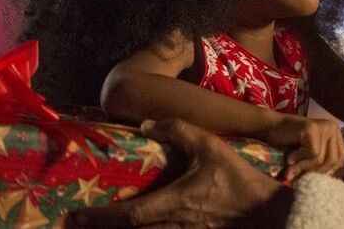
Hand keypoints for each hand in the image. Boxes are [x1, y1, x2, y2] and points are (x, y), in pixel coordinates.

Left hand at [68, 119, 282, 227]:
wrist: (267, 211)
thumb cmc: (239, 179)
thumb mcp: (212, 147)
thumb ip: (180, 131)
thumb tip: (148, 124)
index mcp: (173, 203)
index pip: (127, 215)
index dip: (99, 217)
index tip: (75, 215)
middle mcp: (173, 224)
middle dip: (102, 228)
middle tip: (79, 222)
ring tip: (104, 223)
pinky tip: (144, 224)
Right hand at [264, 115, 343, 181]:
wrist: (270, 128)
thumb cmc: (289, 144)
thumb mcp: (309, 156)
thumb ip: (320, 165)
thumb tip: (328, 187)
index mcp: (335, 133)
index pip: (341, 159)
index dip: (327, 170)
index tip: (311, 175)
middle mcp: (332, 127)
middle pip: (333, 160)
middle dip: (314, 171)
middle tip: (298, 176)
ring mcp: (323, 126)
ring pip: (321, 159)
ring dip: (304, 168)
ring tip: (291, 168)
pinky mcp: (312, 128)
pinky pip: (312, 154)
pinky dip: (299, 161)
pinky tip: (289, 158)